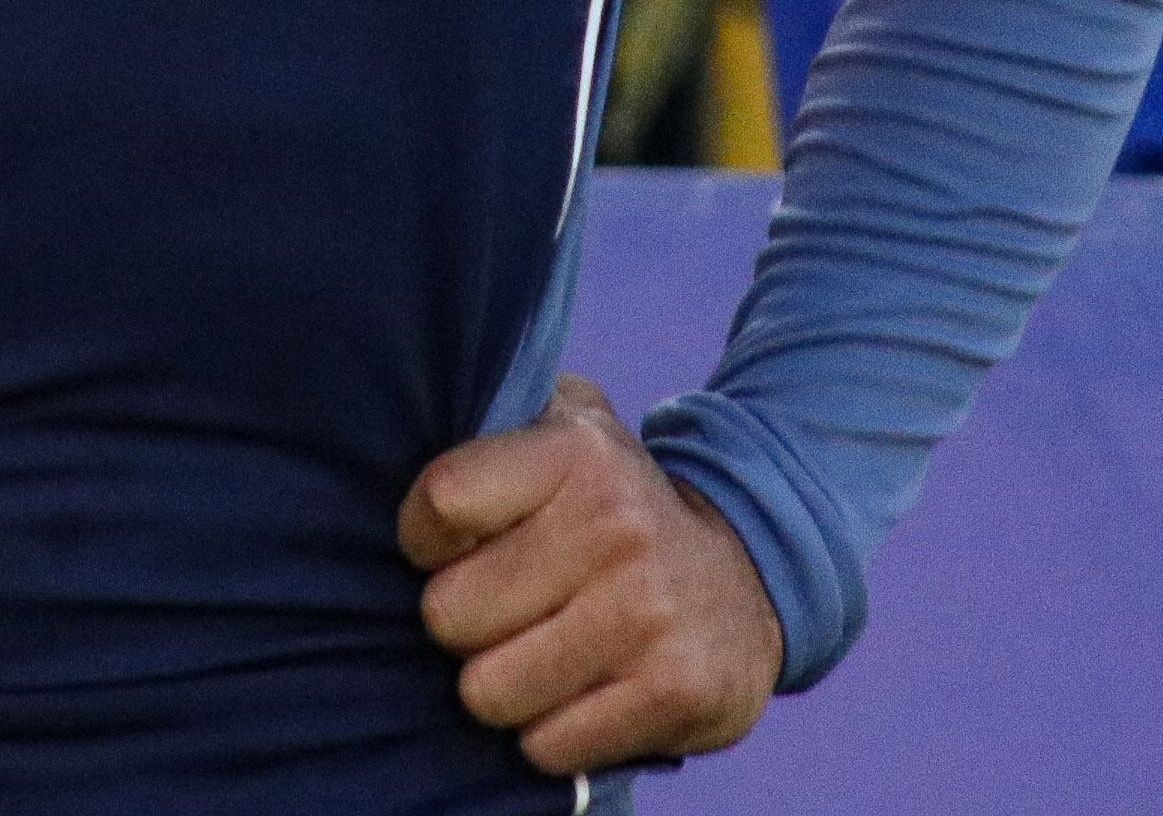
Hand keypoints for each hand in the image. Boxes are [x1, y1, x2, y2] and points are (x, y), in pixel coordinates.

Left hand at [399, 375, 780, 777]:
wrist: (754, 576)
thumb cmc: (618, 506)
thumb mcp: (570, 429)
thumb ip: (496, 416)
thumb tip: (408, 425)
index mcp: (579, 453)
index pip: (441, 501)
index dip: (425, 538)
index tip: (454, 546)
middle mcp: (617, 527)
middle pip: (447, 614)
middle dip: (466, 624)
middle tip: (511, 609)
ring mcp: (648, 614)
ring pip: (487, 691)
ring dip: (505, 686)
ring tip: (544, 653)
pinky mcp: (675, 692)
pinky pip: (546, 746)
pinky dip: (552, 734)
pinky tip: (583, 694)